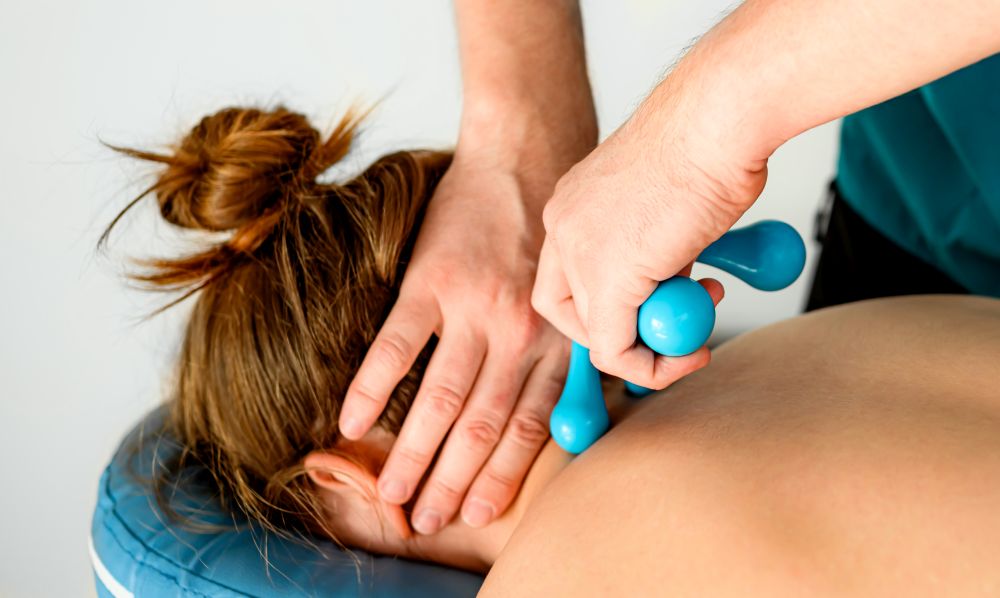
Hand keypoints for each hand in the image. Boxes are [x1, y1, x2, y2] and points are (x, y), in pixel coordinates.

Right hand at [339, 146, 570, 534]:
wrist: (528, 155)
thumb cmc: (554, 231)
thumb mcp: (579, 295)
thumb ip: (570, 355)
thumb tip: (564, 416)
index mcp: (555, 342)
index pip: (526, 426)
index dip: (500, 476)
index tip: (476, 512)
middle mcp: (518, 333)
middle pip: (480, 425)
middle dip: (451, 481)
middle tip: (424, 521)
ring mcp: (473, 307)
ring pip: (440, 398)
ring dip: (411, 453)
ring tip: (390, 494)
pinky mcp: (431, 280)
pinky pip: (395, 345)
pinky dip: (372, 387)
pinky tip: (350, 424)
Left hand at [532, 84, 768, 387]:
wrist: (717, 119)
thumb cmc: (709, 143)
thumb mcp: (667, 203)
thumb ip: (653, 249)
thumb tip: (669, 283)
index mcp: (572, 204)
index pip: (563, 277)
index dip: (602, 307)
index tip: (651, 310)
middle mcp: (564, 226)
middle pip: (567, 311)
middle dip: (623, 332)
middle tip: (673, 328)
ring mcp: (580, 254)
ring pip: (595, 337)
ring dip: (652, 349)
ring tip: (703, 314)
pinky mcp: (607, 281)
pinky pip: (617, 351)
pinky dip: (655, 367)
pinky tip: (695, 348)